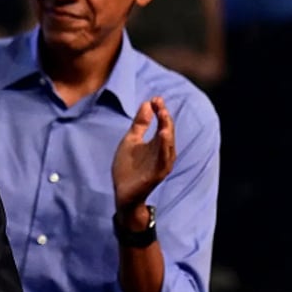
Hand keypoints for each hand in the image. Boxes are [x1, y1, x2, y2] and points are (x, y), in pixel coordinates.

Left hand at [112, 96, 175, 210]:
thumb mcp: (131, 141)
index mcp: (157, 144)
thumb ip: (140, 124)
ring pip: (168, 146)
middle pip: (168, 132)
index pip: (163, 124)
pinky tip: (162, 136)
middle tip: (159, 104)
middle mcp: (163, 152)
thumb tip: (147, 104)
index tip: (155, 99)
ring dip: (167, 131)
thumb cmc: (128, 167)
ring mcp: (161, 164)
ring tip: (164, 117)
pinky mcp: (157, 174)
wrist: (123, 192)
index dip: (160, 111)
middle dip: (164, 118)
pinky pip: (163, 160)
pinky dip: (164, 149)